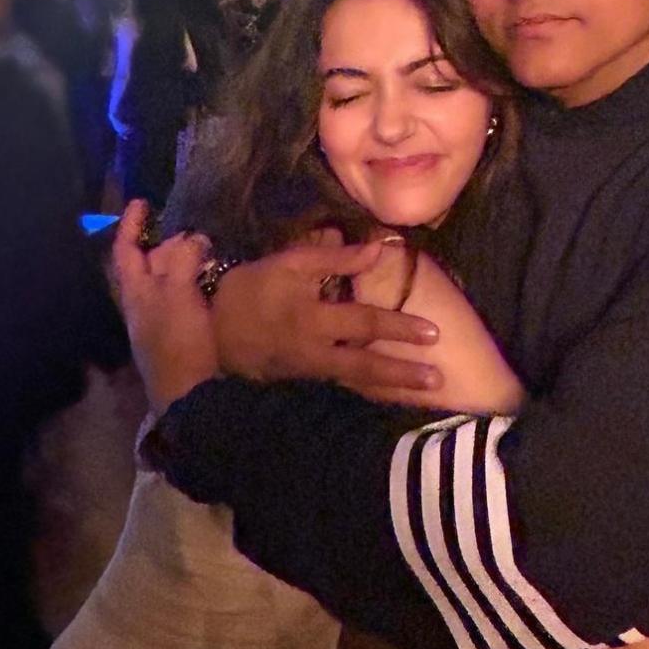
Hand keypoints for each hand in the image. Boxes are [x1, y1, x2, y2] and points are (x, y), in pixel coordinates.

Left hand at [114, 200, 217, 412]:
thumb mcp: (177, 293)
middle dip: (170, 242)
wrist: (192, 395)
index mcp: (135, 292)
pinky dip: (200, 282)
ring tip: (211, 249)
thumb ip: (183, 259)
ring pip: (173, 279)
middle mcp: (145, 303)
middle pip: (152, 262)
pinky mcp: (185, 332)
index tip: (142, 201)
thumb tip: (195, 238)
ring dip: (188, 261)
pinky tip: (218, 278)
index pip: (126, 250)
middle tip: (196, 229)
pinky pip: (190, 296)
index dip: (131, 224)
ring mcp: (165, 319)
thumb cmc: (178, 342)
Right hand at [210, 239, 442, 391]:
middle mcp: (316, 352)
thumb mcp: (290, 263)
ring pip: (357, 384)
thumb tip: (379, 249)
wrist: (209, 331)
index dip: (399, 327)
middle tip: (439, 378)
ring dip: (392, 389)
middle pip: (367, 366)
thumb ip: (335, 257)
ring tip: (425, 392)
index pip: (365, 323)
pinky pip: (342, 390)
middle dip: (404, 374)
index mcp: (314, 320)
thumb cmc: (252, 289)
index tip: (433, 333)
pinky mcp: (304, 383)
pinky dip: (367, 395)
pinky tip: (390, 399)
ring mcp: (310, 373)